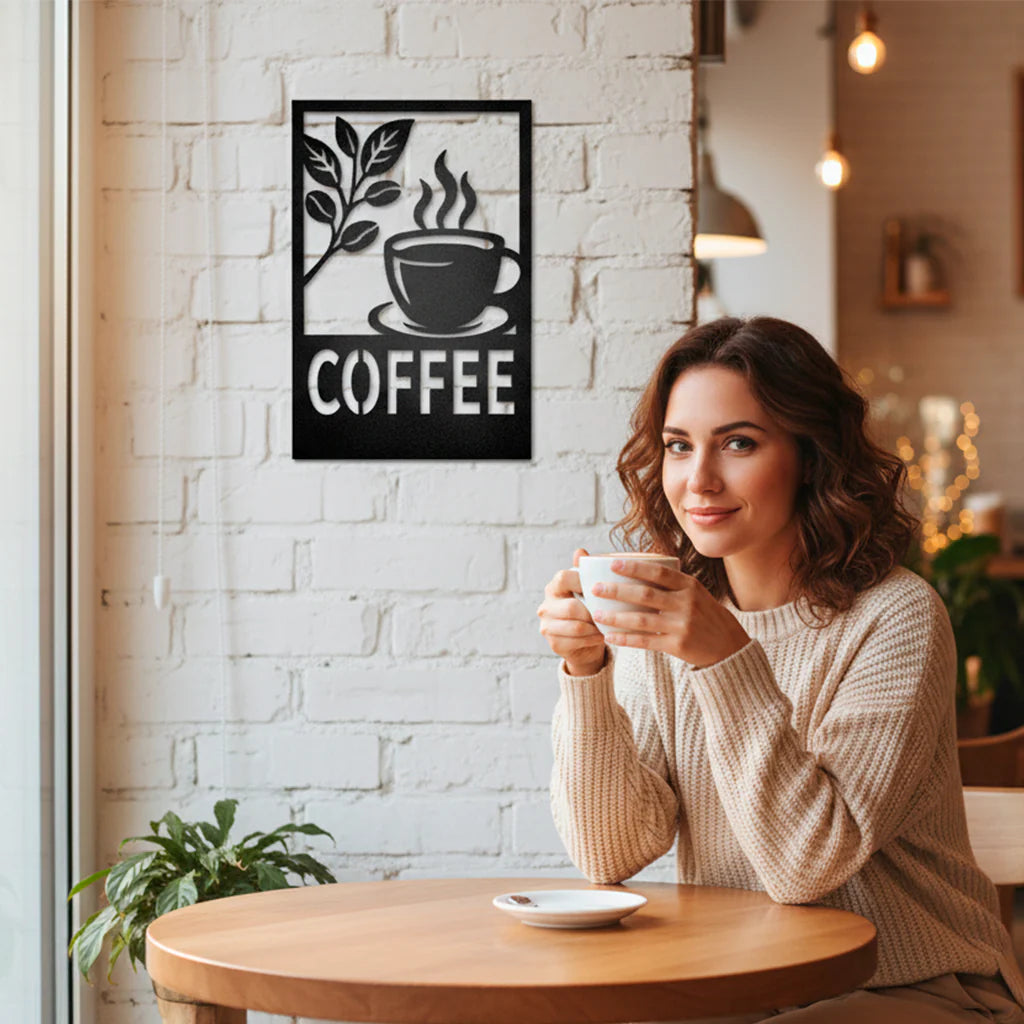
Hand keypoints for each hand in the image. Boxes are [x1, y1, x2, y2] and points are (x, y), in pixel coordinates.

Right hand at [537, 548, 607, 676]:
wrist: (584, 642)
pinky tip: (602, 636)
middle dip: (593, 612)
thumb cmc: (588, 609)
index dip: (582, 582)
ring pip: (576, 627)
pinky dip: (593, 639)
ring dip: (596, 627)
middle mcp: (545, 606)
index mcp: (553, 587)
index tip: (601, 588)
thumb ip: (585, 570)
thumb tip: (580, 551)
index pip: (564, 578)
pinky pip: (577, 641)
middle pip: (571, 607)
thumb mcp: (588, 589)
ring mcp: (547, 626)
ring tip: (609, 625)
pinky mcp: (554, 644)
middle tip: (610, 613)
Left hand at [588, 559, 749, 668]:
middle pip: (645, 595)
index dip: (634, 567)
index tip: (612, 563)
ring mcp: (682, 625)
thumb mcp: (697, 594)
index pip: (658, 572)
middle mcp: (686, 603)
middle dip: (617, 591)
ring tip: (597, 614)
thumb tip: (638, 569)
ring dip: (616, 617)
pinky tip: (609, 637)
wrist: (729, 647)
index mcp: (689, 586)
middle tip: (595, 588)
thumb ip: (673, 584)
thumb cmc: (707, 616)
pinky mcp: (678, 645)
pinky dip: (626, 639)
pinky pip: (646, 641)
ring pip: (642, 620)